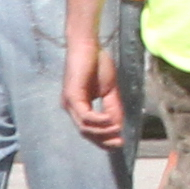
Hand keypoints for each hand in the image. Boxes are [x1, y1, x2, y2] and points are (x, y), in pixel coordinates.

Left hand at [65, 26, 124, 144]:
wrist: (88, 45)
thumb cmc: (97, 63)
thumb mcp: (109, 90)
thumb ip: (112, 108)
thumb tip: (119, 126)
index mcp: (79, 106)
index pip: (89, 130)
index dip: (103, 139)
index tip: (119, 142)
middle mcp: (71, 108)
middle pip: (86, 133)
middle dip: (103, 140)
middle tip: (119, 143)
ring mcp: (69, 103)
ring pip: (84, 127)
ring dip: (102, 132)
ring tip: (118, 131)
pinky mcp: (72, 96)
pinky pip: (85, 116)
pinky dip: (98, 121)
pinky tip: (110, 120)